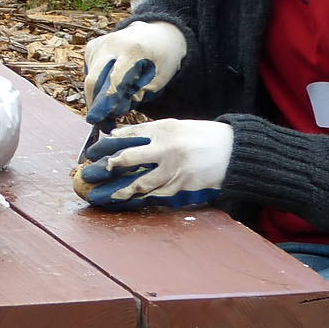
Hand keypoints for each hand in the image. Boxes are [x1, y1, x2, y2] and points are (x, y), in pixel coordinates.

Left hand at [73, 118, 231, 210]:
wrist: (234, 151)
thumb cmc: (203, 137)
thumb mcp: (177, 126)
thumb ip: (150, 132)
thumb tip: (119, 135)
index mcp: (164, 128)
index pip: (129, 135)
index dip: (109, 143)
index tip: (94, 150)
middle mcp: (166, 148)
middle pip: (128, 158)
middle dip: (109, 167)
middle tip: (95, 173)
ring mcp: (173, 168)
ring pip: (140, 183)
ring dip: (123, 191)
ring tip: (110, 196)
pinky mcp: (181, 184)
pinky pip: (157, 194)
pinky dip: (144, 198)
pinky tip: (133, 200)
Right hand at [81, 21, 187, 126]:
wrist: (158, 33)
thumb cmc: (162, 59)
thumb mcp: (160, 78)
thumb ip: (140, 93)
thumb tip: (117, 108)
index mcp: (132, 50)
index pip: (114, 80)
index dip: (105, 102)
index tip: (97, 120)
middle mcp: (110, 44)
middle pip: (93, 81)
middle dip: (95, 105)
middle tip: (102, 124)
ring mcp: (98, 44)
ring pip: (90, 79)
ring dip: (97, 98)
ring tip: (113, 108)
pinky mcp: (91, 48)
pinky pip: (90, 74)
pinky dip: (98, 87)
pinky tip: (111, 90)